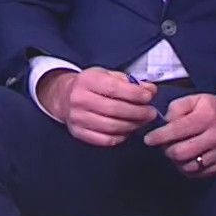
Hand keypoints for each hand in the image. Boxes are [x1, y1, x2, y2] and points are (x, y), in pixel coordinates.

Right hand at [37, 68, 156, 146]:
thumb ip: (130, 82)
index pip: (115, 89)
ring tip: (142, 122)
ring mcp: (77, 118)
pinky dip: (121, 137)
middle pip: (114, 109)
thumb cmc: (91, 85)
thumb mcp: (107, 75)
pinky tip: (128, 130)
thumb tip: (150, 90)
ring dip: (132, 126)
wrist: (64, 97)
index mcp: (87, 80)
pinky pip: (105, 140)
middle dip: (138, 112)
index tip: (148, 97)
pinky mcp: (78, 133)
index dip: (135, 94)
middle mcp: (79, 99)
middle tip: (151, 113)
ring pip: (111, 127)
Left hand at [145, 94, 215, 177]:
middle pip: (180, 152)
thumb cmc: (215, 109)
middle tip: (164, 144)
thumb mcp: (196, 99)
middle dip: (166, 150)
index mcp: (207, 117)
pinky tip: (187, 158)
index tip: (149, 139)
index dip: (158, 137)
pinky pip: (198, 173)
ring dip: (177, 160)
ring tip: (176, 150)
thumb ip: (176, 108)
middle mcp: (215, 136)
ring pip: (188, 166)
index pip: (176, 131)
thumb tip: (164, 123)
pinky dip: (188, 168)